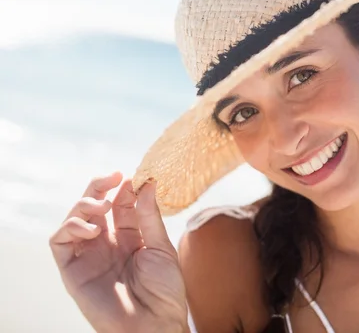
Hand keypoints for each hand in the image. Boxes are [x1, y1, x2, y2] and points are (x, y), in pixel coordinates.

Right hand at [49, 172, 187, 332]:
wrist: (154, 324)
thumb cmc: (164, 290)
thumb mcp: (161, 247)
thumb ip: (149, 216)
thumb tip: (146, 182)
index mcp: (130, 238)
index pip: (120, 204)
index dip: (124, 188)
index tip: (132, 175)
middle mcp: (107, 244)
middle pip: (94, 206)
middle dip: (100, 186)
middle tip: (112, 176)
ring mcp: (88, 256)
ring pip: (73, 219)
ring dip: (83, 204)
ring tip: (101, 206)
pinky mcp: (72, 270)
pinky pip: (59, 242)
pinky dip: (70, 228)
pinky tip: (91, 229)